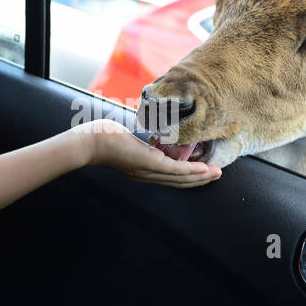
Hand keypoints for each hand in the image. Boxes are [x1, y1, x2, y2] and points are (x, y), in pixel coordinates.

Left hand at [70, 119, 220, 186]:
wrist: (87, 142)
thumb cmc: (101, 136)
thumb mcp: (126, 136)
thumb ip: (140, 134)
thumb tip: (149, 124)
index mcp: (142, 168)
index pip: (169, 176)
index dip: (188, 175)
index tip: (203, 171)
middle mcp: (146, 174)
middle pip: (178, 181)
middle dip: (199, 178)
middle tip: (217, 174)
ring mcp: (147, 170)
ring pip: (180, 178)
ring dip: (200, 177)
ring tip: (216, 173)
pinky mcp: (148, 163)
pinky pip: (174, 170)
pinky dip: (190, 171)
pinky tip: (203, 170)